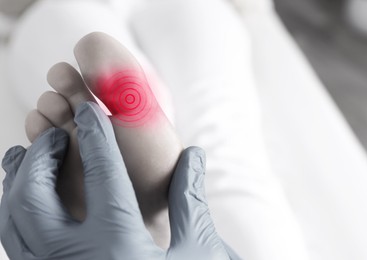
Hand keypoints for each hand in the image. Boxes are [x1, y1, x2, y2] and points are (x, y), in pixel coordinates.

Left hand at [0, 102, 239, 259]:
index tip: (92, 110)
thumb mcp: (198, 247)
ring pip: (13, 221)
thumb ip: (190, 198)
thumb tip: (194, 155)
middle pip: (36, 196)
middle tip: (57, 135)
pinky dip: (14, 213)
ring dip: (17, 181)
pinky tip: (28, 198)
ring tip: (30, 156)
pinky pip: (17, 245)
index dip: (98, 135)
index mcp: (120, 246)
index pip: (103, 174)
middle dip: (41, 156)